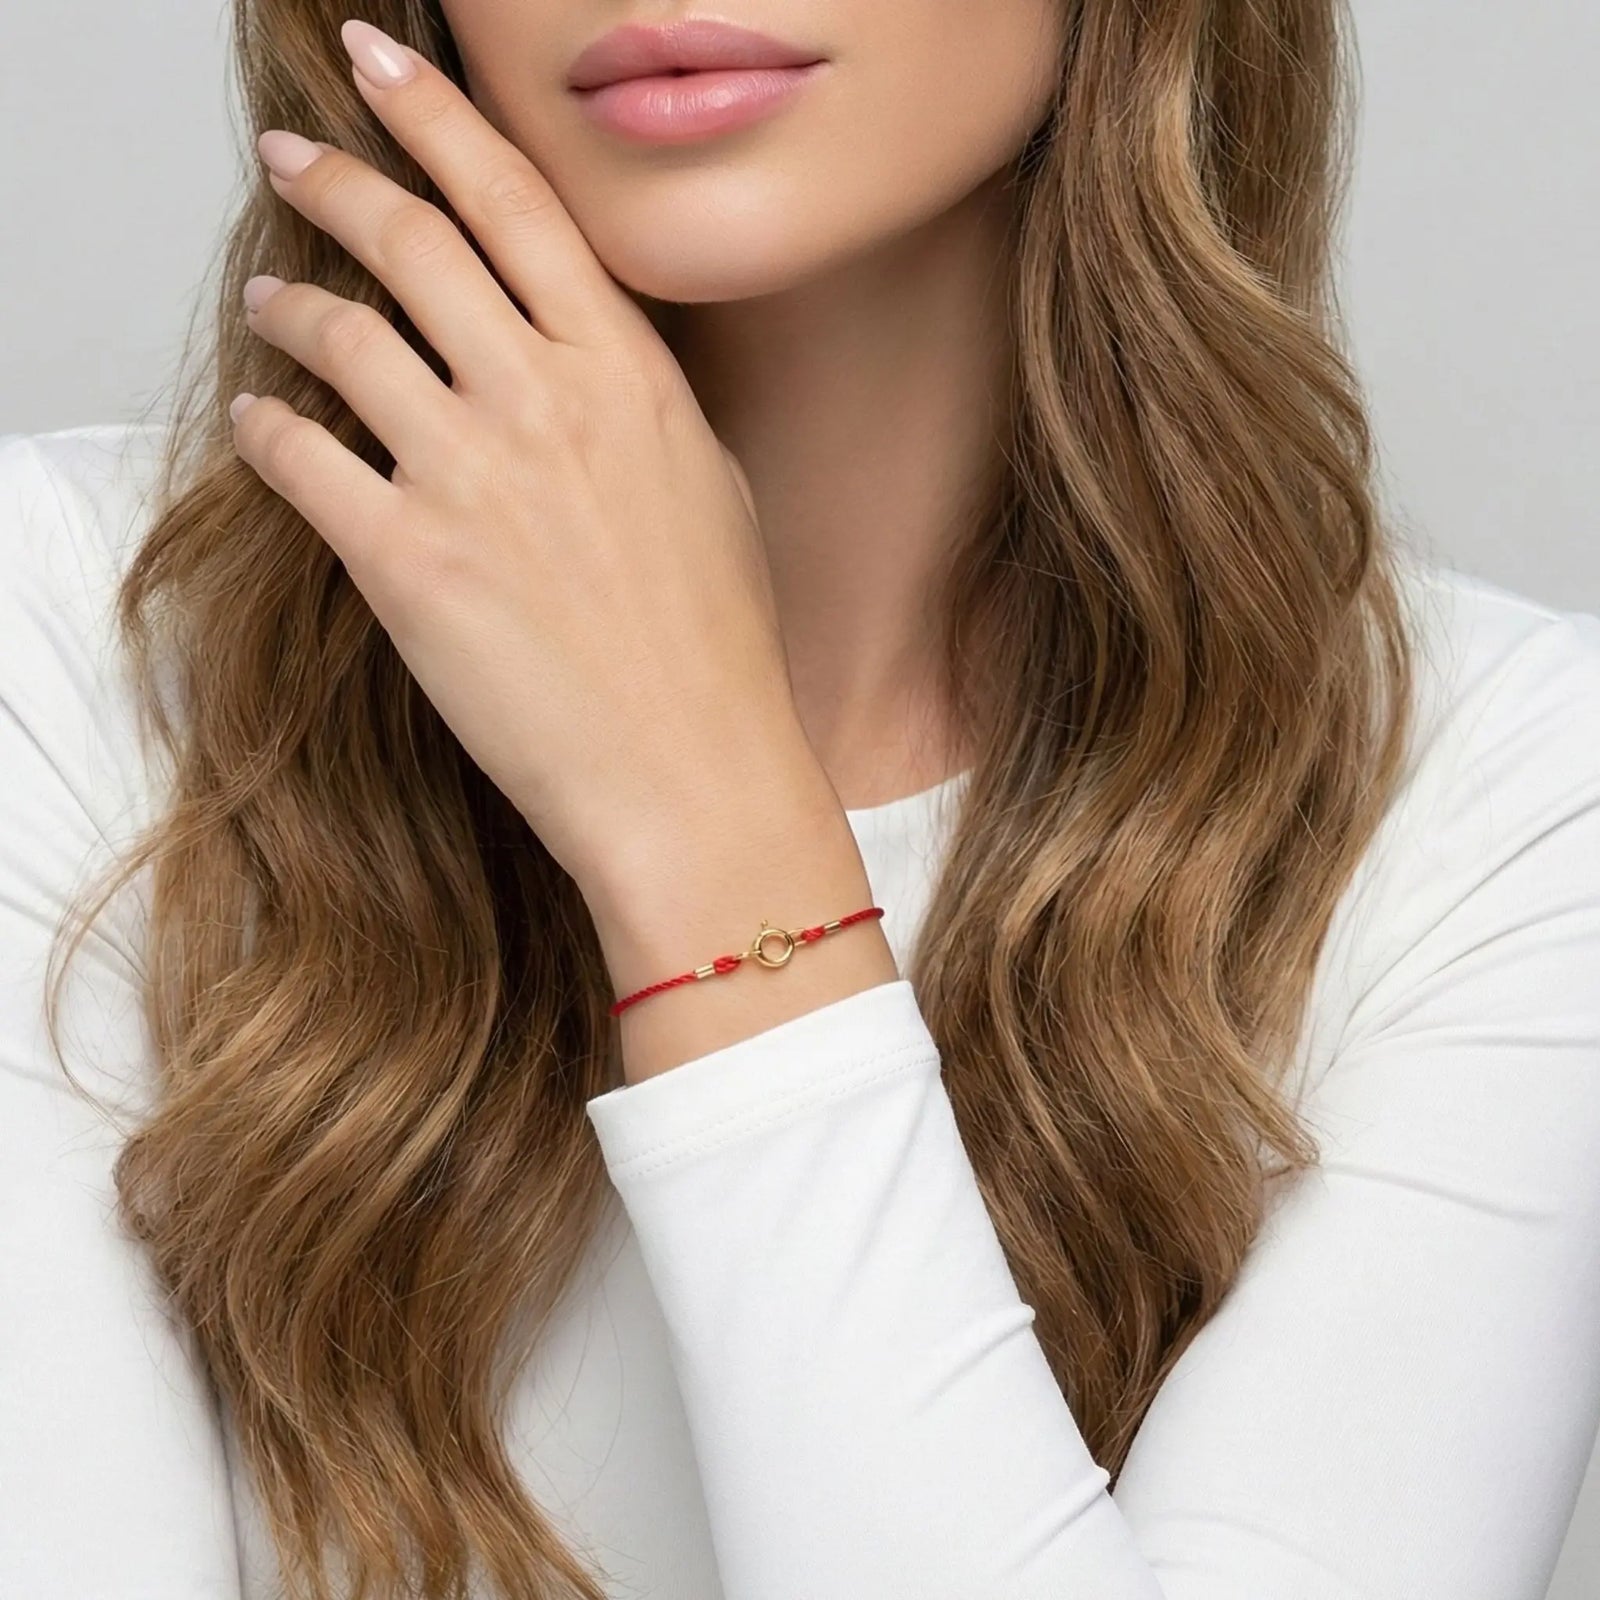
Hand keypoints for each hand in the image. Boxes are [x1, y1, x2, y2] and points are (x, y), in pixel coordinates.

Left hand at [230, 21, 823, 900]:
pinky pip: (302, 457)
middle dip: (337, 180)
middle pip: (414, 243)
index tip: (384, 72)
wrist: (692, 773)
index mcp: (630, 376)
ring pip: (343, 337)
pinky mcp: (407, 561)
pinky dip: (270, 425)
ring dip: (290, 306)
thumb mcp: (707, 490)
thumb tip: (573, 352)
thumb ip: (634, 401)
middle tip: (293, 158)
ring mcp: (472, 477)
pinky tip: (265, 421)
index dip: (440, 121)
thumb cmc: (716, 649)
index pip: (521, 205)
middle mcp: (547, 402)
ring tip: (269, 303)